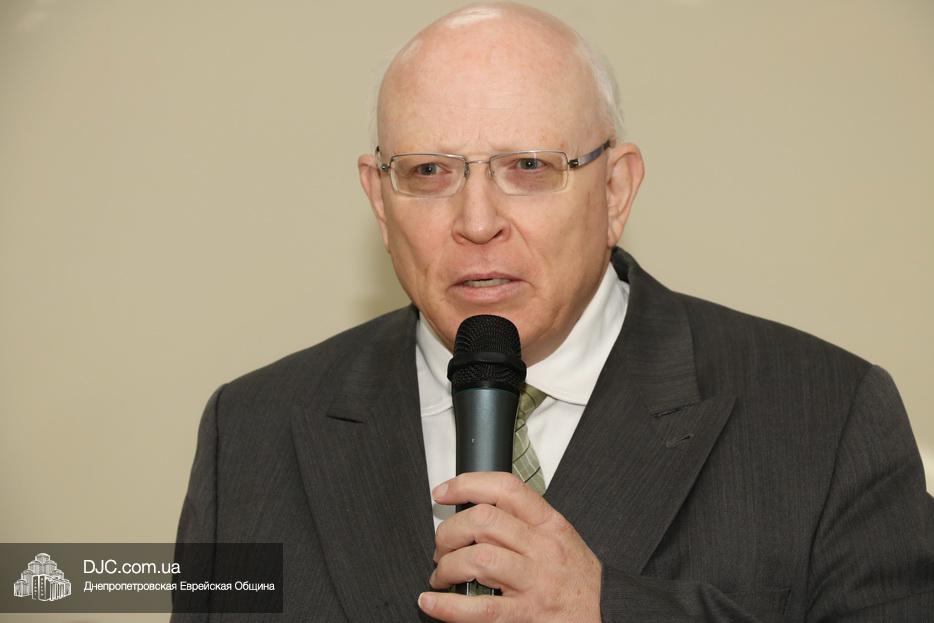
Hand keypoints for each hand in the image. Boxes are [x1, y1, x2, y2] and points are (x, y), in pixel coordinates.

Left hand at [418, 472, 601, 622]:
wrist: (606, 613)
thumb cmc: (577, 577)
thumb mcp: (560, 537)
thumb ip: (524, 521)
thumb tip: (477, 511)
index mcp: (549, 524)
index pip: (506, 489)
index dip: (468, 484)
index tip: (444, 491)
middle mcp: (542, 549)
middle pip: (483, 522)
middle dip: (449, 531)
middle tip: (442, 545)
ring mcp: (534, 582)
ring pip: (478, 559)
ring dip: (447, 566)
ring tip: (442, 575)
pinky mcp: (526, 615)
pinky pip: (481, 609)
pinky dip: (448, 607)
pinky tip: (432, 603)